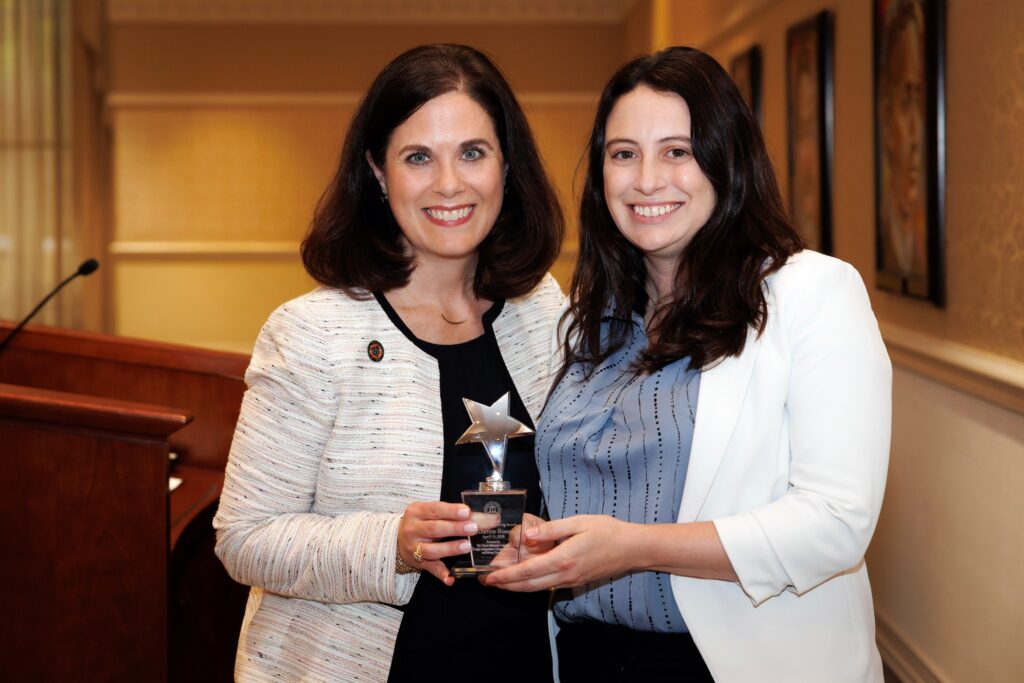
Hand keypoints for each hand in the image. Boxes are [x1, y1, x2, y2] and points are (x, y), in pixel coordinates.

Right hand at [398, 501, 478, 585]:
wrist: (397, 539)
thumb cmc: (419, 522)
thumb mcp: (426, 511)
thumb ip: (445, 512)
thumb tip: (470, 514)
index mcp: (416, 512)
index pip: (434, 510)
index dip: (451, 511)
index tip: (467, 512)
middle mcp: (412, 530)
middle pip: (434, 529)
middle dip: (455, 528)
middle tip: (472, 528)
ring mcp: (414, 548)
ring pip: (432, 550)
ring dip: (450, 549)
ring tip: (467, 546)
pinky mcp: (418, 563)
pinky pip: (431, 569)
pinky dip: (441, 574)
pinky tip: (451, 578)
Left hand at [483, 515, 639, 591]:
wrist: (631, 548)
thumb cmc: (606, 531)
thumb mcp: (578, 523)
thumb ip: (551, 529)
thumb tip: (527, 536)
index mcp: (563, 559)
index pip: (528, 571)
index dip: (506, 576)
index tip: (489, 577)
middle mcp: (565, 574)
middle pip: (529, 586)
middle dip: (506, 586)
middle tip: (487, 582)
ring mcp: (570, 580)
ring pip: (538, 589)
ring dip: (517, 587)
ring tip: (500, 582)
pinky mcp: (575, 581)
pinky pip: (548, 586)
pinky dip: (531, 585)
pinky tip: (524, 578)